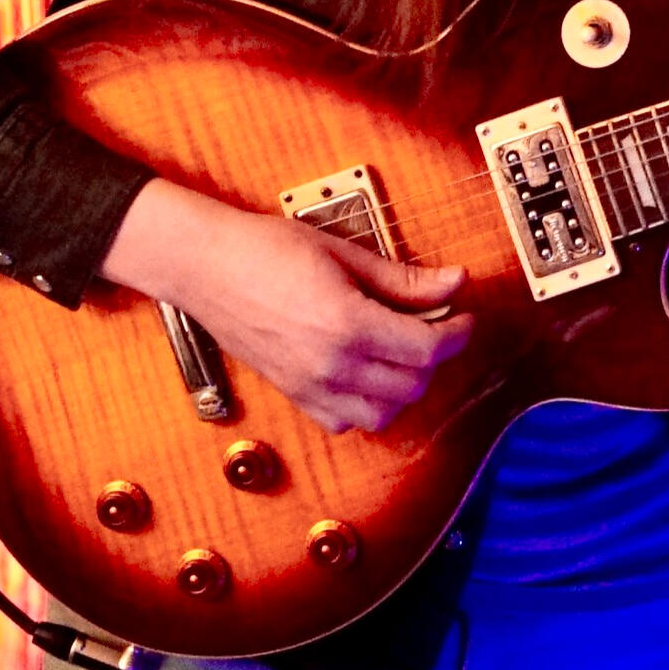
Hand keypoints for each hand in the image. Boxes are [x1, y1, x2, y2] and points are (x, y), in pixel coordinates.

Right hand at [99, 177, 473, 432]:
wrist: (204, 265)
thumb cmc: (265, 249)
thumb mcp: (344, 254)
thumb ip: (403, 279)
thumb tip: (454, 282)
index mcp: (346, 326)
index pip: (426, 350)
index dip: (457, 335)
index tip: (464, 318)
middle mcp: (329, 366)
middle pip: (411, 386)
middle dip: (435, 358)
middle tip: (437, 326)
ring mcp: (308, 386)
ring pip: (382, 414)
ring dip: (404, 387)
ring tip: (403, 351)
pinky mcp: (292, 394)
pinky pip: (344, 420)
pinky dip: (367, 404)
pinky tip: (368, 370)